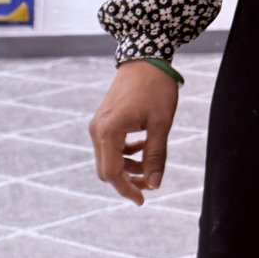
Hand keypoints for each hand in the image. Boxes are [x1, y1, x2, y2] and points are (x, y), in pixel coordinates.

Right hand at [88, 59, 178, 205]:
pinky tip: (142, 148)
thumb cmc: (155, 88)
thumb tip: (154, 184)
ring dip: (127, 168)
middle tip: (149, 185)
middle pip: (106, 170)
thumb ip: (156, 156)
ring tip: (150, 166)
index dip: (127, 190)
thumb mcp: (161, 124)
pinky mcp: (103, 121)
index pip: (112, 173)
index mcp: (108, 132)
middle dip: (126, 181)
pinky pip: (109, 147)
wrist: (144, 57)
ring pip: (108, 159)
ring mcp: (98, 125)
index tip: (143, 200)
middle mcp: (97, 131)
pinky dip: (124, 154)